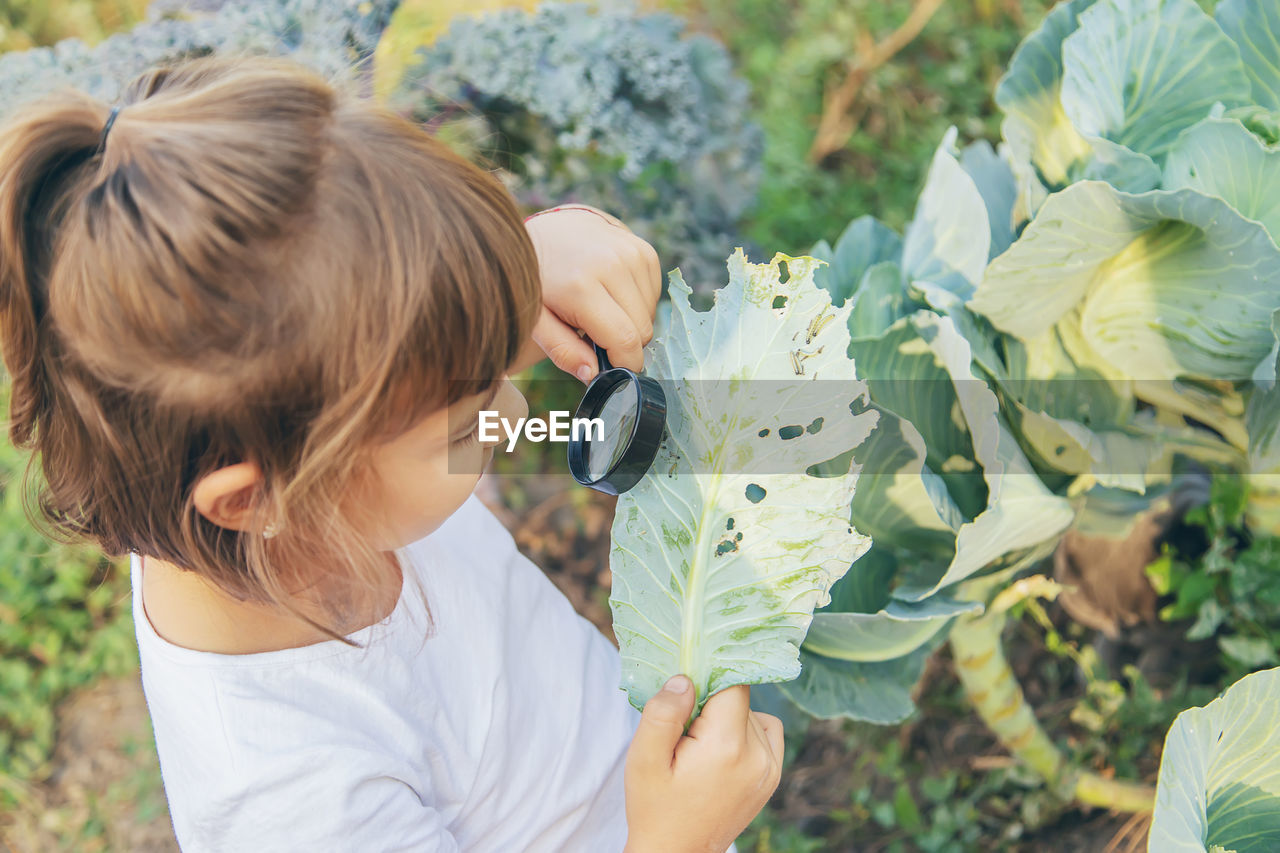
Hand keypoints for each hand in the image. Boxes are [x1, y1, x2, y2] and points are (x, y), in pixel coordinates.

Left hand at [515, 205, 661, 380]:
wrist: (549, 232)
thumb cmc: (540, 282)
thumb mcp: (537, 321)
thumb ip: (562, 351)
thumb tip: (593, 374)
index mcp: (582, 287)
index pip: (625, 341)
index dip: (624, 364)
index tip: (611, 367)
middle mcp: (613, 265)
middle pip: (643, 331)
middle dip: (624, 344)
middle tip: (596, 334)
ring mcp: (632, 254)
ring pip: (651, 316)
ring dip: (631, 322)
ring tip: (601, 310)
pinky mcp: (644, 251)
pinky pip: (654, 297)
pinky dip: (637, 304)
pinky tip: (612, 294)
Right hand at [623, 676, 783, 852]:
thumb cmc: (655, 807)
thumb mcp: (643, 759)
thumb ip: (663, 713)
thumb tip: (685, 678)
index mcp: (727, 746)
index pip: (731, 682)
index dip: (705, 678)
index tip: (684, 694)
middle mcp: (758, 755)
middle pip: (738, 697)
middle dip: (709, 703)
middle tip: (683, 732)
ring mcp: (770, 768)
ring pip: (750, 712)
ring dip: (725, 717)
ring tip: (698, 746)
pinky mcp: (773, 776)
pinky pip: (765, 730)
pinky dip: (744, 730)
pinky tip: (719, 750)